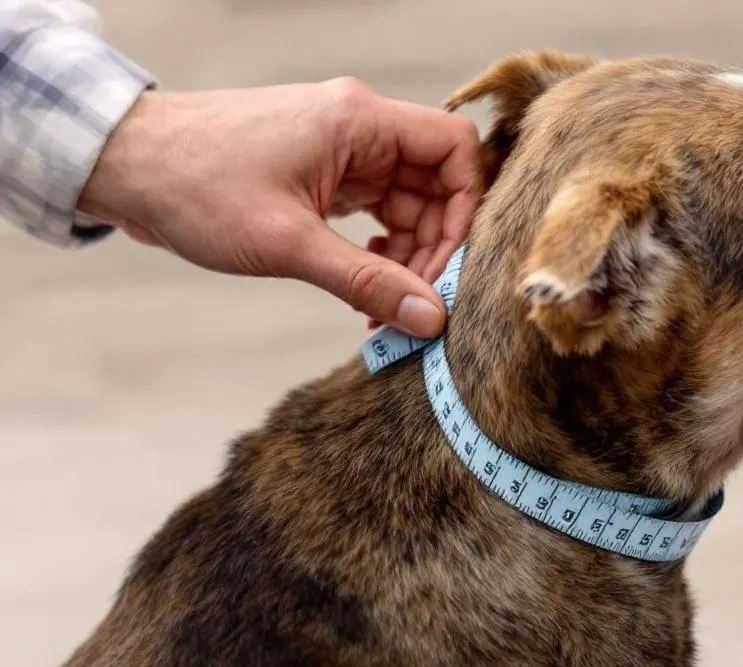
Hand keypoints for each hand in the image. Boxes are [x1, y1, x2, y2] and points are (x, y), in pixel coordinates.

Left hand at [76, 78, 484, 337]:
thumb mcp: (288, 244)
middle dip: (433, 246)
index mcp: (360, 120)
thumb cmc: (195, 185)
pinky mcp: (322, 172)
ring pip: (408, 202)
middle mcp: (358, 127)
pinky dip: (379, 248)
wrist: (124, 166)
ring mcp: (341, 149)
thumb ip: (366, 281)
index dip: (467, 207)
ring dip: (405, 255)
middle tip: (412, 301)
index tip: (449, 263)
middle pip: (436, 183)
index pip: (455, 149)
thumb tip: (429, 319)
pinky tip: (361, 280)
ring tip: (381, 303)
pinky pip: (376, 208)